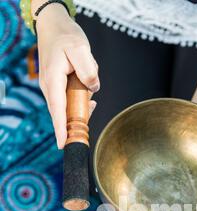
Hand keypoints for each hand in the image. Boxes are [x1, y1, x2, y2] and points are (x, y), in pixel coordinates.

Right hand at [35, 4, 99, 147]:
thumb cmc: (66, 36)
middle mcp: (50, 87)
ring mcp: (52, 89)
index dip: (61, 129)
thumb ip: (88, 70)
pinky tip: (89, 94)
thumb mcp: (80, 49)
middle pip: (63, 113)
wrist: (54, 26)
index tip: (64, 144)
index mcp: (53, 79)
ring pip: (68, 108)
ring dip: (81, 103)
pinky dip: (80, 100)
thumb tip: (93, 89)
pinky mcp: (57, 88)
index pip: (58, 109)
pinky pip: (69, 101)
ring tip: (86, 80)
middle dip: (77, 116)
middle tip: (90, 103)